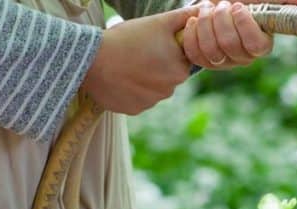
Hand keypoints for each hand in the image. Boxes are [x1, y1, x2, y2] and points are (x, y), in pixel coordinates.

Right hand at [81, 5, 202, 115]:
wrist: (92, 61)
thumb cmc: (127, 39)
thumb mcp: (158, 23)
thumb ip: (183, 18)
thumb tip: (204, 10)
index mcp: (179, 71)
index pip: (179, 60)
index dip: (165, 50)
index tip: (149, 44)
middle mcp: (169, 91)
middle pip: (166, 75)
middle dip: (155, 65)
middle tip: (135, 53)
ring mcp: (151, 102)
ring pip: (151, 88)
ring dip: (142, 78)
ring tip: (125, 64)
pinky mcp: (133, 110)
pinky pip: (136, 99)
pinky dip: (130, 90)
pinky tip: (119, 78)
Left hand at [181, 0, 296, 69]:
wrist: (215, 3)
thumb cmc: (239, 1)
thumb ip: (287, 0)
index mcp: (261, 43)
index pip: (257, 46)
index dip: (245, 27)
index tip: (238, 7)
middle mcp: (244, 57)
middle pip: (230, 46)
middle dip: (221, 20)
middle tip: (221, 4)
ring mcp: (224, 62)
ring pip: (211, 51)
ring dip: (205, 24)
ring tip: (206, 9)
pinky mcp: (204, 61)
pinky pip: (195, 54)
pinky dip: (191, 34)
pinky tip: (193, 21)